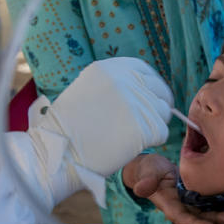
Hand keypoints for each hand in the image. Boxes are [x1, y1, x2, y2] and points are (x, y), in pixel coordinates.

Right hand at [34, 58, 173, 175]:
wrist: (60, 155)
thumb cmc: (71, 128)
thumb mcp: (89, 90)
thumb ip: (116, 85)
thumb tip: (144, 87)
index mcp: (111, 68)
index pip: (146, 72)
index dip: (150, 87)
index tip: (149, 100)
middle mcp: (126, 80)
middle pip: (159, 90)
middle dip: (156, 105)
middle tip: (145, 122)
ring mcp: (138, 103)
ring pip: (163, 112)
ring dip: (154, 123)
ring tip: (132, 134)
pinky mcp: (146, 127)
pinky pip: (162, 132)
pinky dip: (152, 140)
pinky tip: (133, 145)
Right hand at [122, 154, 223, 223]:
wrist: (154, 169)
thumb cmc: (149, 170)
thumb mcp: (146, 172)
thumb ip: (146, 180)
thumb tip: (141, 188)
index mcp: (169, 206)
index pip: (183, 218)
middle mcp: (182, 209)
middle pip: (201, 220)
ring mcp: (191, 205)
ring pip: (209, 215)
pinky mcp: (199, 198)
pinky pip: (213, 206)